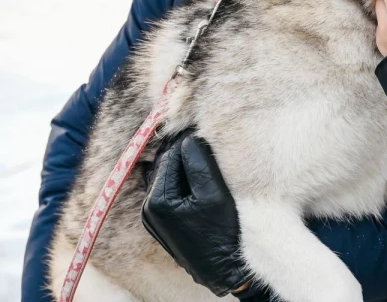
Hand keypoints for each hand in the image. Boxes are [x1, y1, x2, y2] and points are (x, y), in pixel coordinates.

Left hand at [141, 131, 250, 296]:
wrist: (223, 270)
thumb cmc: (222, 232)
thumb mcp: (214, 193)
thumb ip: (199, 162)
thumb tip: (189, 137)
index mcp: (157, 199)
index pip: (170, 154)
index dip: (189, 140)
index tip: (208, 131)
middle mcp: (147, 207)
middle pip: (164, 163)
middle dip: (183, 150)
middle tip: (207, 141)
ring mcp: (151, 216)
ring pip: (164, 175)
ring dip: (181, 163)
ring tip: (204, 157)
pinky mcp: (160, 221)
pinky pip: (166, 189)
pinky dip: (178, 178)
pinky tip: (196, 176)